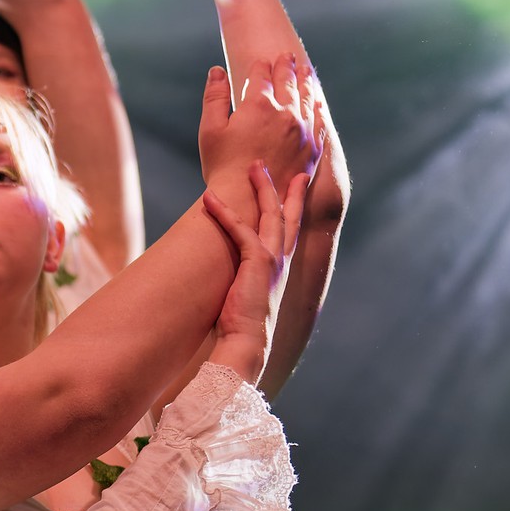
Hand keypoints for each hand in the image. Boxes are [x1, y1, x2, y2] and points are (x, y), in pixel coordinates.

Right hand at [195, 54, 321, 190]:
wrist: (248, 201)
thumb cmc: (222, 166)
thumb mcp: (211, 130)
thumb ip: (214, 97)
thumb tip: (216, 71)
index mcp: (258, 104)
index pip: (261, 75)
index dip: (260, 66)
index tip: (261, 61)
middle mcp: (285, 112)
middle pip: (287, 81)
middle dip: (285, 66)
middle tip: (286, 56)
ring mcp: (302, 130)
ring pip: (307, 97)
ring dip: (305, 81)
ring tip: (305, 70)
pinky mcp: (312, 148)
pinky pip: (318, 121)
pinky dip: (317, 107)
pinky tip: (316, 103)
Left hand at [202, 162, 306, 382]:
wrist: (247, 345)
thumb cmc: (242, 327)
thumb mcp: (245, 296)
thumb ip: (244, 280)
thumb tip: (228, 277)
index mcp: (281, 268)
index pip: (292, 230)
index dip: (297, 205)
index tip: (301, 184)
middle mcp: (282, 260)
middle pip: (289, 214)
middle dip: (290, 188)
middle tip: (296, 165)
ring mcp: (272, 260)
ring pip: (271, 214)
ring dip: (262, 188)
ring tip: (254, 166)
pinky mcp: (256, 263)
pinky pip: (240, 229)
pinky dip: (224, 212)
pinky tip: (209, 197)